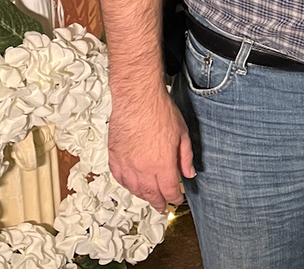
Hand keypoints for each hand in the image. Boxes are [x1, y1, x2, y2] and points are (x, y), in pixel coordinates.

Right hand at [107, 90, 194, 208]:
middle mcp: (143, 169)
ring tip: (149, 197)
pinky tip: (131, 183)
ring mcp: (126, 163)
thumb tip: (189, 173)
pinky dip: (126, 184)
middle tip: (161, 206)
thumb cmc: (160, 111)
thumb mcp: (182, 134)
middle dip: (158, 202)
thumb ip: (185, 157)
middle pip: (151, 194)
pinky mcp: (114, 156)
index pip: (169, 191)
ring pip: (134, 189)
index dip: (174, 198)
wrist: (137, 98)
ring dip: (142, 195)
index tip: (177, 199)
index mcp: (162, 165)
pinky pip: (119, 177)